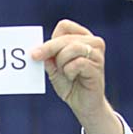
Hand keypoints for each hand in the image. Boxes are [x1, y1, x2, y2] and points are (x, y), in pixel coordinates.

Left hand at [32, 19, 123, 133]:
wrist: (84, 106)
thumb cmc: (71, 86)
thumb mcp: (54, 70)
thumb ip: (48, 59)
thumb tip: (36, 50)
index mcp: (82, 38)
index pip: (64, 27)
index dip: (49, 40)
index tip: (37, 54)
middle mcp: (93, 42)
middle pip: (65, 38)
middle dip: (48, 50)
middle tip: (35, 58)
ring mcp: (97, 53)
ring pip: (71, 48)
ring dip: (61, 63)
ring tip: (65, 73)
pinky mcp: (97, 66)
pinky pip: (77, 63)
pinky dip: (69, 72)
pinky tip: (73, 78)